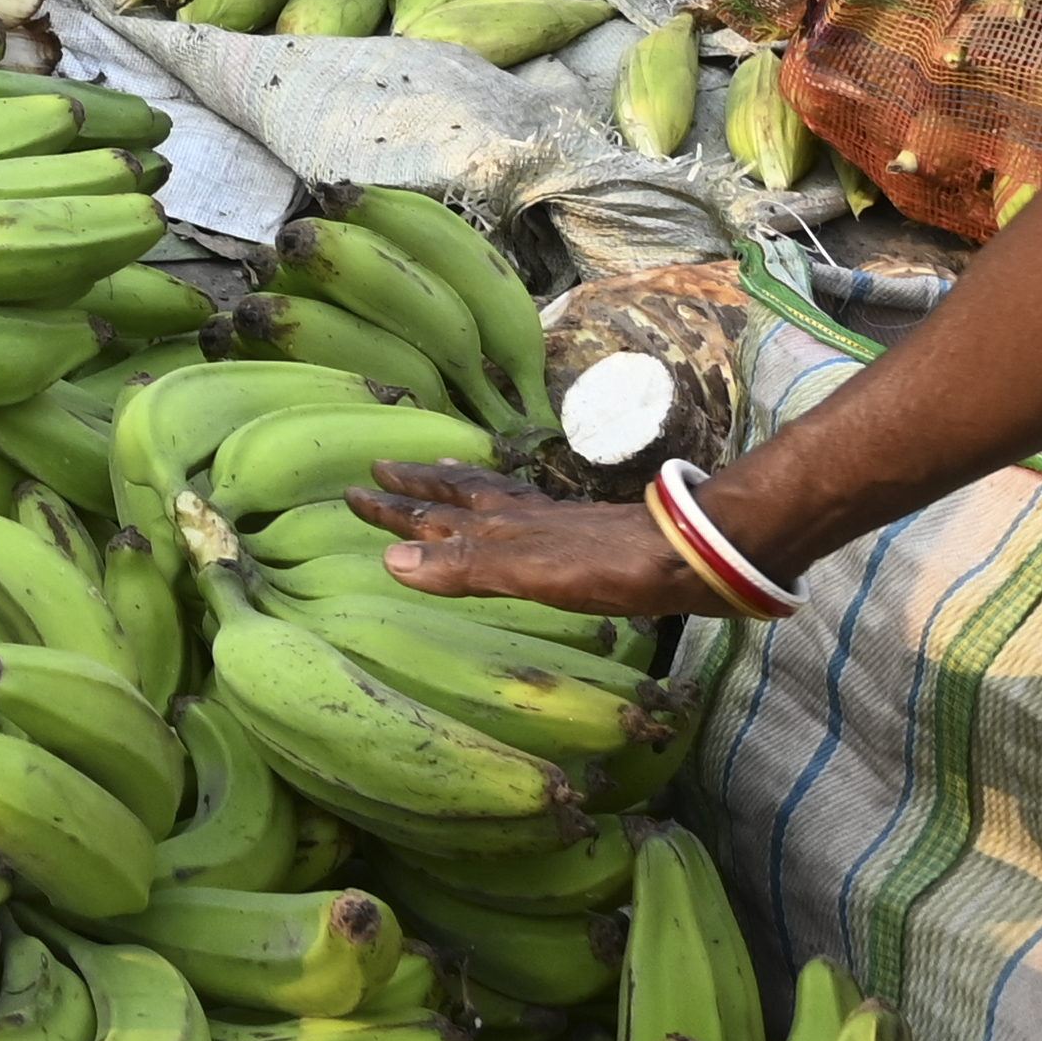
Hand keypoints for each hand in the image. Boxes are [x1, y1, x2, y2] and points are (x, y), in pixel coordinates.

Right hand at [352, 461, 734, 617]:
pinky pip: (526, 509)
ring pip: (493, 496)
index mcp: (502, 526)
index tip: (352, 491)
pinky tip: (520, 511)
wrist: (689, 557)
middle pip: (458, 496)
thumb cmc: (607, 568)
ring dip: (459, 486)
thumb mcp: (529, 572)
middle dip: (417, 486)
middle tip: (380, 468)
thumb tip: (391, 559)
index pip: (433, 515)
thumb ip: (465, 567)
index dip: (393, 509)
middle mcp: (521, 517)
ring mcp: (553, 522)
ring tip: (442, 470)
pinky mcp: (583, 535)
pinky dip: (506, 503)